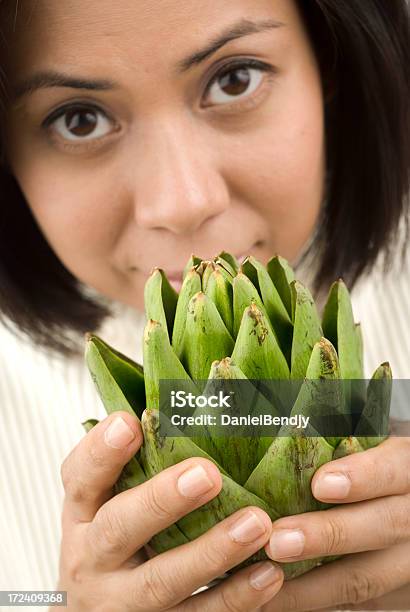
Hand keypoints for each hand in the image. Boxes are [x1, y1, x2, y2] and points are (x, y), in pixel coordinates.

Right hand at [53, 411, 283, 610]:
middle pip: (119, 529)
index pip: (81, 477)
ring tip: (257, 523)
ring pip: (163, 581)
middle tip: (206, 473)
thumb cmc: (114, 540)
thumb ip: (131, 461)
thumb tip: (181, 394)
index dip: (102, 451)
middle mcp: (93, 559)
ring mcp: (123, 603)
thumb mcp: (106, 501)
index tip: (130, 422)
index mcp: (83, 514)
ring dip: (212, 552)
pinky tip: (268, 574)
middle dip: (162, 500)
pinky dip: (234, 598)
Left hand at [261, 435, 409, 610]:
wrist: (404, 508)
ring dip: (312, 584)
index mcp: (407, 468)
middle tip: (278, 540)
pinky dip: (313, 601)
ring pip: (367, 576)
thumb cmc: (368, 469)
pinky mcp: (395, 592)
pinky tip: (274, 598)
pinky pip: (357, 602)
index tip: (320, 484)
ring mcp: (408, 559)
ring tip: (265, 576)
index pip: (393, 469)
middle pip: (382, 526)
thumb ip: (336, 446)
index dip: (361, 477)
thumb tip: (273, 436)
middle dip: (327, 536)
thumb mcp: (369, 449)